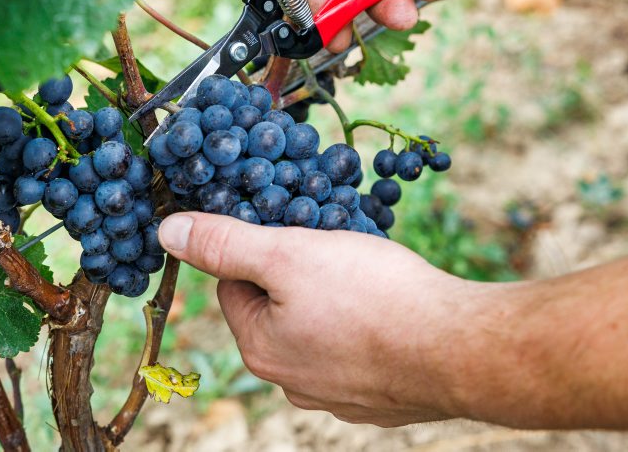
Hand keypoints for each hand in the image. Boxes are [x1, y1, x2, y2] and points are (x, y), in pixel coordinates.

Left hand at [157, 212, 485, 425]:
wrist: (460, 350)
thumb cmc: (373, 297)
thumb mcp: (288, 254)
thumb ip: (225, 243)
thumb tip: (167, 232)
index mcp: (260, 347)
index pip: (234, 283)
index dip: (261, 247)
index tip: (294, 229)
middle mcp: (291, 381)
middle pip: (276, 307)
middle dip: (300, 272)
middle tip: (336, 248)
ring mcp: (338, 395)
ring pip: (319, 327)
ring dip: (336, 298)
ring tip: (369, 275)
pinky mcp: (380, 398)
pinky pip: (359, 349)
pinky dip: (369, 326)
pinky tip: (393, 308)